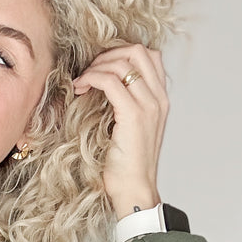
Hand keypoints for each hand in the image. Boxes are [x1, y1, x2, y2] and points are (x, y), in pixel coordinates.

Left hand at [73, 45, 168, 218]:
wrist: (134, 189)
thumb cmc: (126, 164)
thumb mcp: (128, 128)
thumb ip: (123, 105)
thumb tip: (101, 87)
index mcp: (161, 99)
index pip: (149, 56)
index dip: (121, 54)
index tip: (99, 68)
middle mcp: (159, 98)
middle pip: (138, 51)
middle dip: (108, 54)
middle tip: (89, 71)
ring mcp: (149, 105)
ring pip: (123, 63)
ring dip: (96, 67)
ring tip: (81, 82)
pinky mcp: (134, 115)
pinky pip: (111, 81)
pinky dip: (92, 78)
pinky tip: (80, 89)